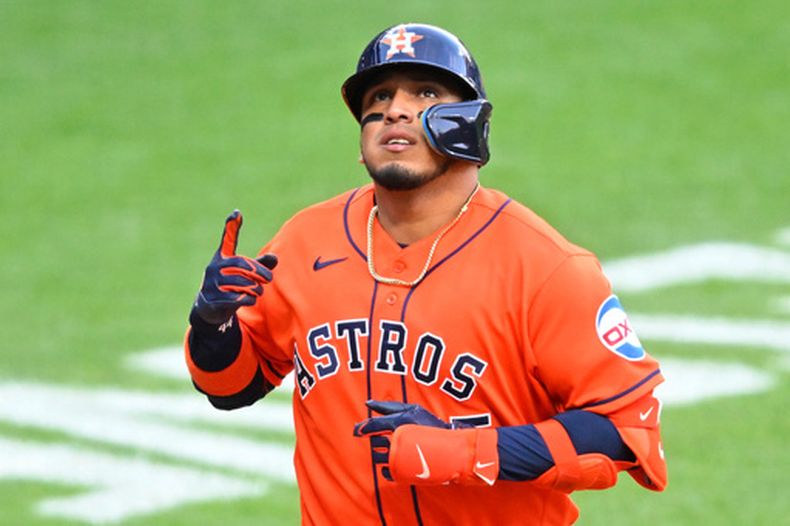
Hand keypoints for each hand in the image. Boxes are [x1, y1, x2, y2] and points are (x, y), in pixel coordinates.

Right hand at [192, 210, 277, 324]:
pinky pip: (239, 298)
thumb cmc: (230, 283)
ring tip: (257, 290)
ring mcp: (212, 284)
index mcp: (222, 258)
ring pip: (243, 283)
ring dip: (256, 288)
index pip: (227, 240)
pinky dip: (249, 299)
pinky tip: (250, 299)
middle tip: (269, 278)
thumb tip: (275, 258)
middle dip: (261, 273)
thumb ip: (259, 264)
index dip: (232, 226)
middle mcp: (214, 268)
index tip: (237, 213)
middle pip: (244, 266)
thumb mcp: (243, 272)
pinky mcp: (214, 299)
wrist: (210, 307)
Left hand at [353, 400, 497, 485]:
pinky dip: (386, 469)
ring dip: (379, 454)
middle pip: (375, 441)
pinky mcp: (405, 470)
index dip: (362, 428)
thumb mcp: (411, 408)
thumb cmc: (428, 423)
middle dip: (375, 441)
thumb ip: (388, 406)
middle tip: (382, 441)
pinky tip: (392, 464)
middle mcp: (398, 438)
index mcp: (399, 422)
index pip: (373, 425)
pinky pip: (387, 472)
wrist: (450, 444)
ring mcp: (402, 455)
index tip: (357, 431)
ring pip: (378, 456)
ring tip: (389, 451)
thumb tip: (368, 403)